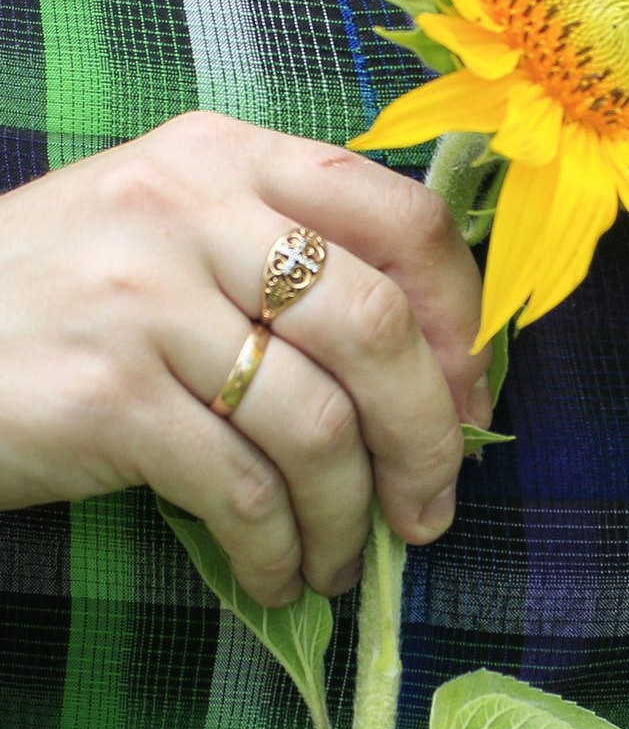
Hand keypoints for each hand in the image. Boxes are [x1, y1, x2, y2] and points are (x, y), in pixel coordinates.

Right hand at [0, 111, 490, 601]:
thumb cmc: (56, 297)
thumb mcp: (168, 229)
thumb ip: (284, 255)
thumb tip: (434, 360)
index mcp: (225, 156)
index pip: (401, 216)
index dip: (460, 319)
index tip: (471, 397)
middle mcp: (189, 209)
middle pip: (376, 325)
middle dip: (429, 435)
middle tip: (432, 506)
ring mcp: (141, 299)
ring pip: (316, 423)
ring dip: (351, 515)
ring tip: (343, 559)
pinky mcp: (103, 396)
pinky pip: (241, 490)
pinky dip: (279, 548)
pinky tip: (278, 572)